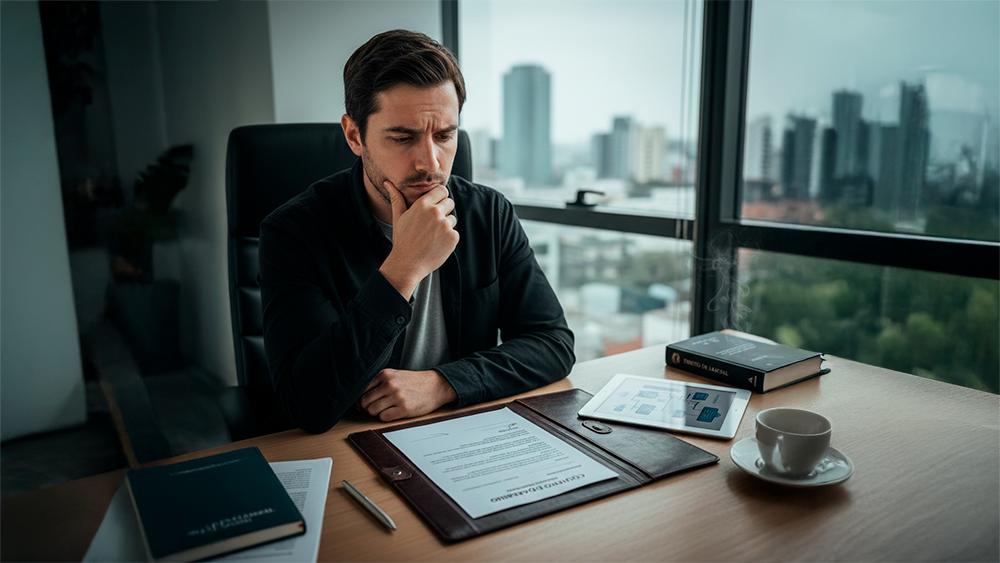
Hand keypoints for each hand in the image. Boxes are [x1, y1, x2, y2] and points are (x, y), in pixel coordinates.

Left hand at [358, 368, 457, 421]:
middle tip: (376, 408)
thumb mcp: (395, 376)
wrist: (436, 386)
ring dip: (377, 413)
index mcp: (385, 374)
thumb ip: (378, 384)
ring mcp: (397, 396)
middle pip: (365, 402)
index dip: (361, 399)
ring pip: (373, 411)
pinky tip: (394, 412)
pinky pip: (384, 418)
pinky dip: (386, 417)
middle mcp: (389, 384)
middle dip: (368, 407)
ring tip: (388, 409)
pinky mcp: (404, 409)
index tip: (365, 403)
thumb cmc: (414, 382)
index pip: (362, 389)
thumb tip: (360, 401)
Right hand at [378, 181, 458, 299]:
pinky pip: (454, 232)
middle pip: (450, 202)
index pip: (442, 190)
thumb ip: (397, 198)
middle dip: (444, 210)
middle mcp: (436, 213)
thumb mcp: (398, 217)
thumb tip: (388, 183)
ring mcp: (445, 225)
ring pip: (452, 218)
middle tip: (432, 223)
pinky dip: (448, 238)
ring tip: (431, 235)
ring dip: (445, 225)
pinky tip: (435, 244)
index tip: (435, 205)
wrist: (408, 264)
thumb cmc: (402, 240)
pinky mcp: (452, 237)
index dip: (439, 197)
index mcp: (423, 205)